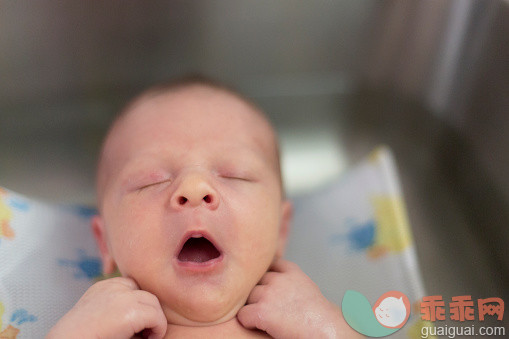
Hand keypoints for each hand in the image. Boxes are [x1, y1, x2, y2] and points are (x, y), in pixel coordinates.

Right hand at [47, 277, 166, 338]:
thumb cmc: (81, 338)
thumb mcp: (99, 314)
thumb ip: (117, 308)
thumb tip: (146, 316)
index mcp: (104, 287)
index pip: (134, 287)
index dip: (139, 307)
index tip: (135, 326)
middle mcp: (113, 287)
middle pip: (146, 294)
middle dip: (149, 313)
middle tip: (143, 333)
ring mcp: (122, 297)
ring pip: (154, 304)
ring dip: (154, 321)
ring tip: (145, 337)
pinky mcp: (129, 311)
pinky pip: (157, 317)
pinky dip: (158, 330)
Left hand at [237, 259, 360, 338]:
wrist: (326, 330)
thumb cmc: (320, 316)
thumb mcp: (307, 287)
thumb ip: (290, 281)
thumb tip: (275, 282)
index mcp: (292, 271)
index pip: (270, 263)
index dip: (267, 275)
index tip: (268, 285)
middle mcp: (278, 279)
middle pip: (256, 281)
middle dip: (259, 292)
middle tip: (268, 306)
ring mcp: (269, 294)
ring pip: (248, 297)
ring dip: (253, 306)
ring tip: (265, 317)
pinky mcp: (261, 311)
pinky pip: (243, 314)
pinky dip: (248, 322)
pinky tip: (259, 327)